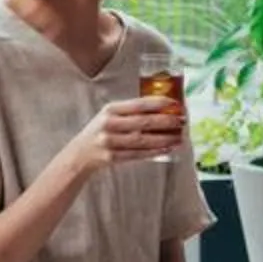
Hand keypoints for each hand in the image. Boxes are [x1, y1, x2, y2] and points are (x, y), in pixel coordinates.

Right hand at [69, 95, 188, 175]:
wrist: (80, 153)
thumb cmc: (100, 130)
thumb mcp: (110, 114)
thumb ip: (131, 110)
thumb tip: (163, 108)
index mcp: (110, 110)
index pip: (138, 104)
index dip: (159, 103)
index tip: (175, 104)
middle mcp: (109, 124)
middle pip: (143, 122)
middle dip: (166, 122)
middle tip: (182, 121)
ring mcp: (110, 142)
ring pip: (143, 140)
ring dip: (164, 139)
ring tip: (180, 137)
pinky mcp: (113, 157)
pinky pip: (139, 154)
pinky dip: (155, 151)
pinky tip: (168, 148)